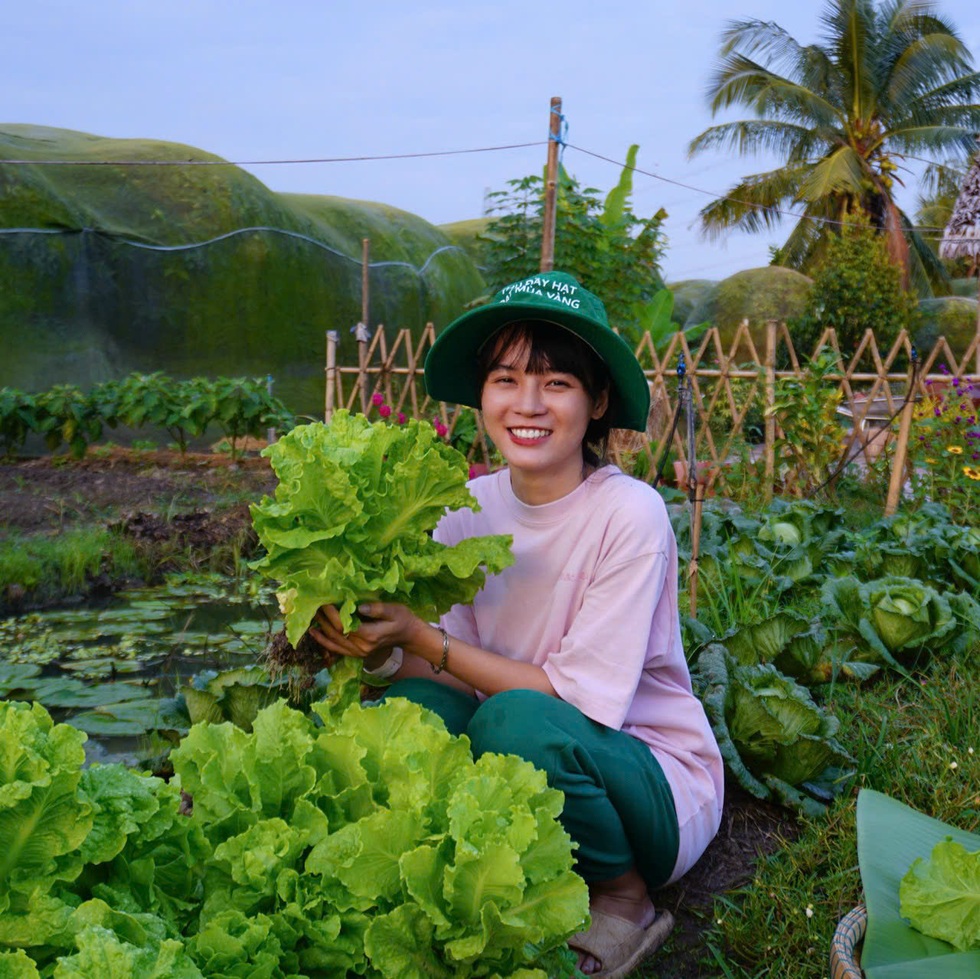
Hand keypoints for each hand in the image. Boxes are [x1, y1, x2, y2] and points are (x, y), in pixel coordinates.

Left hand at [306, 603, 424, 662]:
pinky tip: (314, 633)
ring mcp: (358, 652)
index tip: (323, 600)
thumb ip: (377, 609)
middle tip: (313, 604)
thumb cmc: (402, 619)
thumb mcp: (394, 610)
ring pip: (333, 642)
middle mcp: (361, 647)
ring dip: (321, 629)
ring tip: (311, 615)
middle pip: (336, 633)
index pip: (344, 625)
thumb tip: (358, 606)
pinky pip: (336, 649)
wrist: (408, 636)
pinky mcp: (356, 654)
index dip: (332, 613)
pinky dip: (323, 642)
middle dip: (323, 618)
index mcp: (370, 635)